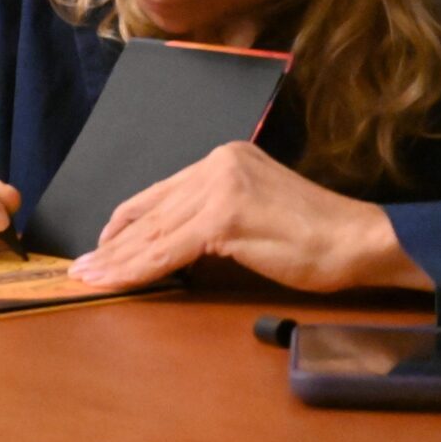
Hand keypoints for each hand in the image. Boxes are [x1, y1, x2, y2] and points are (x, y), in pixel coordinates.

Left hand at [71, 142, 430, 292]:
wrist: (359, 240)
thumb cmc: (313, 236)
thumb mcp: (252, 211)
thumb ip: (210, 215)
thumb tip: (166, 242)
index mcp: (220, 160)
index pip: (157, 195)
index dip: (122, 225)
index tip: (98, 247)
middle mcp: (214, 166)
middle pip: (148, 213)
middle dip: (110, 244)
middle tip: (81, 267)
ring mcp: (219, 189)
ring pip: (152, 233)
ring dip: (116, 260)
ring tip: (89, 277)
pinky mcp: (224, 218)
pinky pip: (169, 250)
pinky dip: (139, 269)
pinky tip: (118, 281)